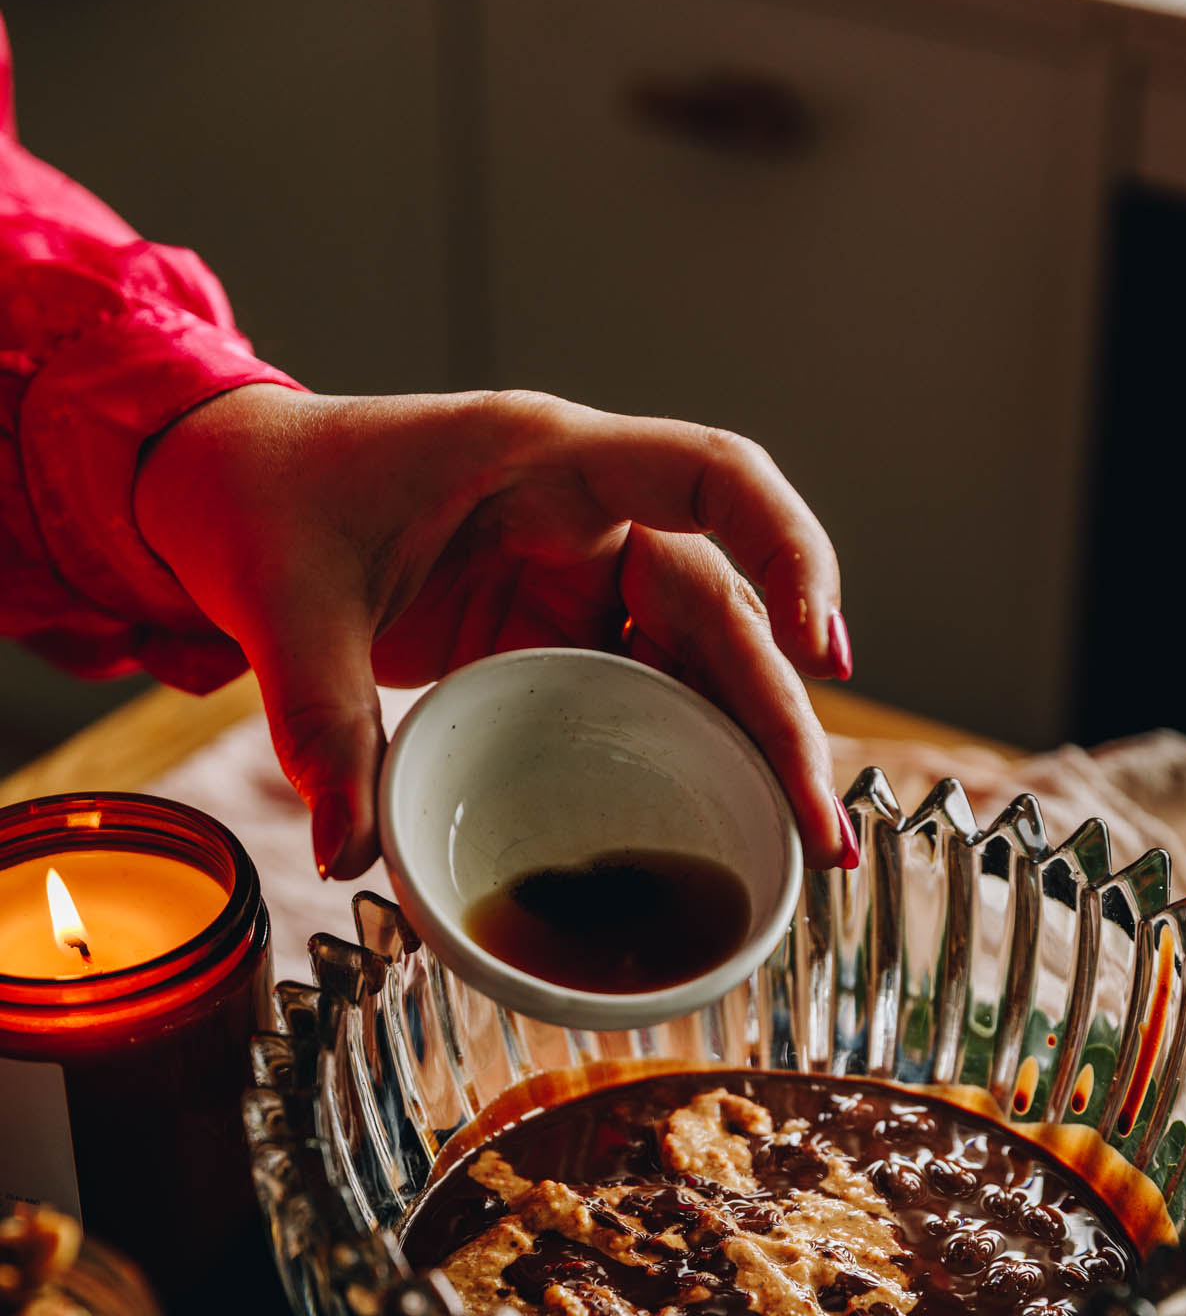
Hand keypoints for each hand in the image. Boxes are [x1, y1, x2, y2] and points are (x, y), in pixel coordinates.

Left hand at [135, 385, 856, 878]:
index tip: (819, 651)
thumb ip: (321, 724)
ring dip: (757, 750)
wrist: (235, 490)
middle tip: (821, 831)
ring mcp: (582, 578)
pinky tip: (727, 825)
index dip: (788, 550)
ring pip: (704, 660)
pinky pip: (651, 691)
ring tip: (804, 850)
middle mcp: (589, 515)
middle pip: (726, 607)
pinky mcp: (561, 634)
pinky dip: (693, 754)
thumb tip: (351, 853)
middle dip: (782, 719)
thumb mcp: (286, 606)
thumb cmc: (271, 504)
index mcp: (544, 461)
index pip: (711, 475)